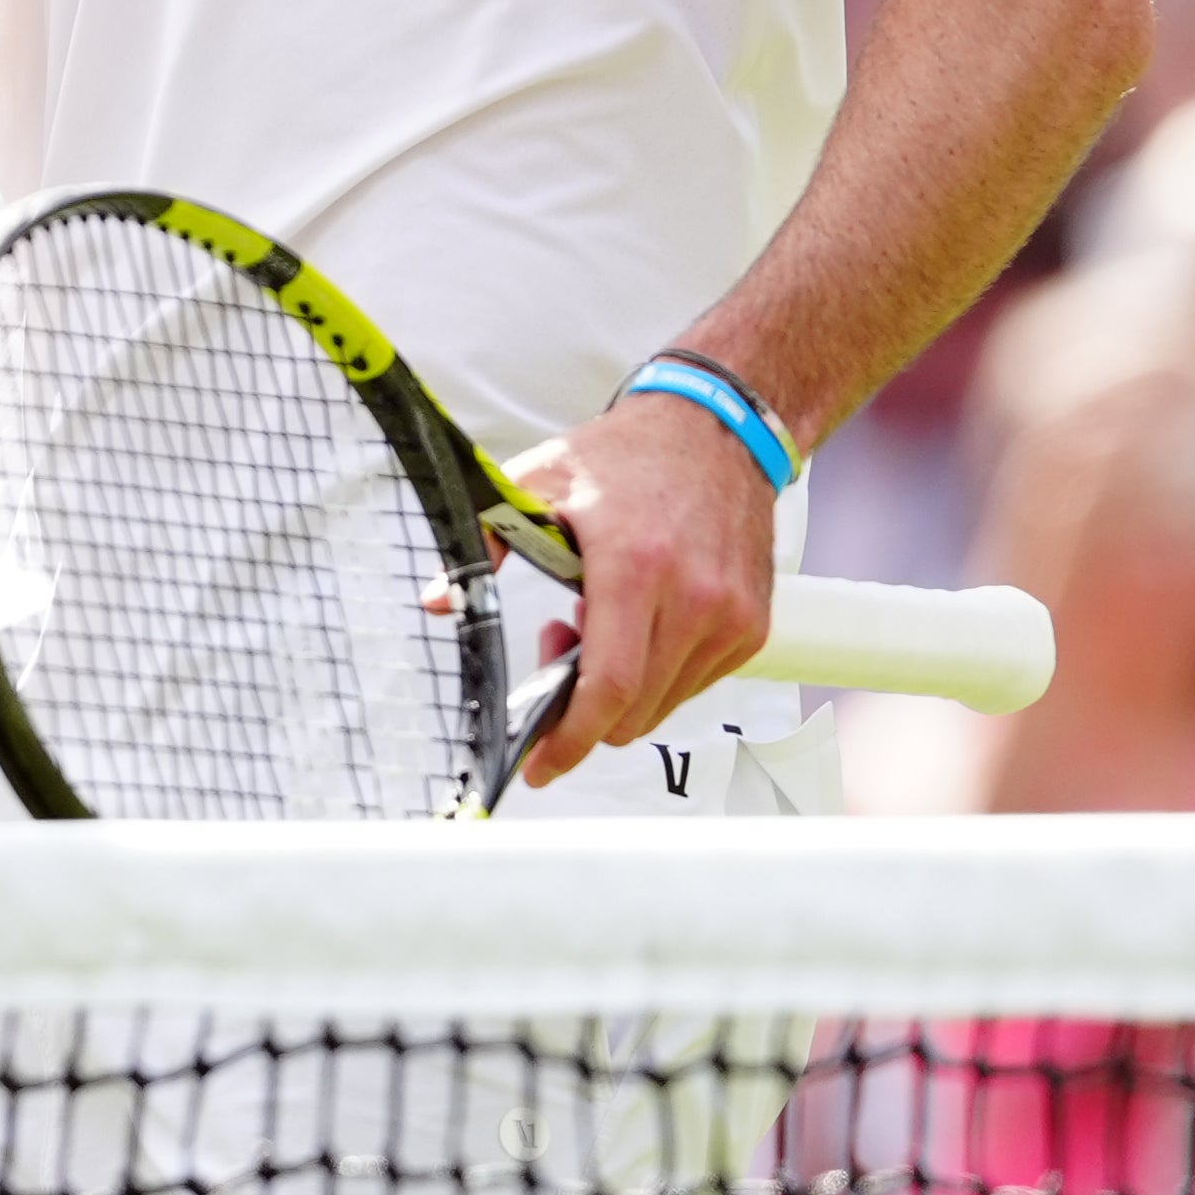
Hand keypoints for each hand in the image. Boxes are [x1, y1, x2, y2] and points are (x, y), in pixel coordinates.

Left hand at [493, 390, 777, 794]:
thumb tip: (443, 600)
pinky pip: (694, 685)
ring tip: (600, 623)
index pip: (608, 687)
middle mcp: (694, 598)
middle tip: (558, 646)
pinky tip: (641, 624)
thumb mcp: (539, 482)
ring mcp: (730, 616)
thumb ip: (486, 545)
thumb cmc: (627, 456)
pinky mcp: (751, 626)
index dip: (570, 738)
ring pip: (662, 705)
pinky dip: (659, 675)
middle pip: (632, 710)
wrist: (716, 430)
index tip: (542, 763)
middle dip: (583, 707)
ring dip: (622, 691)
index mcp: (636, 567)